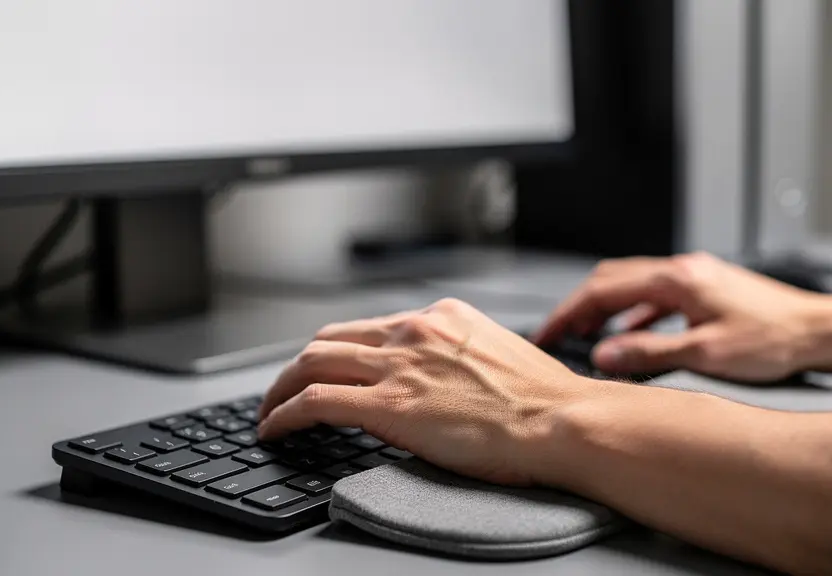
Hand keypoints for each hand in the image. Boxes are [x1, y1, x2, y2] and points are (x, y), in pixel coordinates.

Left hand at [257, 298, 618, 485]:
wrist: (561, 420)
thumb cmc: (543, 401)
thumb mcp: (495, 356)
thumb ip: (457, 356)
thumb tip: (439, 379)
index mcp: (442, 317)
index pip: (369, 327)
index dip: (337, 351)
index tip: (327, 369)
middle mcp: (414, 331)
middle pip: (330, 338)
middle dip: (299, 366)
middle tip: (286, 390)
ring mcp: (398, 365)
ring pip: (312, 363)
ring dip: (281, 388)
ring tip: (270, 412)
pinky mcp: (389, 404)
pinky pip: (315, 401)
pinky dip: (284, 414)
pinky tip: (274, 429)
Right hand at [532, 252, 831, 381]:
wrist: (822, 331)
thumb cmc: (775, 339)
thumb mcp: (706, 354)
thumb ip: (649, 353)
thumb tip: (603, 356)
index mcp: (676, 279)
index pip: (603, 290)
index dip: (569, 313)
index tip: (548, 333)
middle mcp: (682, 270)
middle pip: (612, 279)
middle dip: (580, 307)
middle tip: (558, 334)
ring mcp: (695, 276)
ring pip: (633, 285)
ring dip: (605, 308)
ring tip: (586, 335)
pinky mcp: (706, 289)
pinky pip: (655, 295)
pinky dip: (633, 312)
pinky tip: (632, 333)